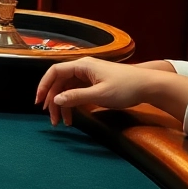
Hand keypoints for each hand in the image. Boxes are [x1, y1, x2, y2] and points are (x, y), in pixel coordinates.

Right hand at [35, 57, 154, 126]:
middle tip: (53, 119)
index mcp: (82, 65)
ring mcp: (89, 76)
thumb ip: (76, 97)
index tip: (39, 103)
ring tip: (63, 122)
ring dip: (63, 105)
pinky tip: (73, 116)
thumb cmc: (125, 88)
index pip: (54, 72)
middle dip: (53, 100)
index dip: (43, 86)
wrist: (148, 86)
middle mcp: (83, 68)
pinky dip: (73, 104)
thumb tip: (55, 100)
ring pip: (68, 89)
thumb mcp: (99, 95)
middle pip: (60, 82)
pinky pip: (77, 92)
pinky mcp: (95, 83)